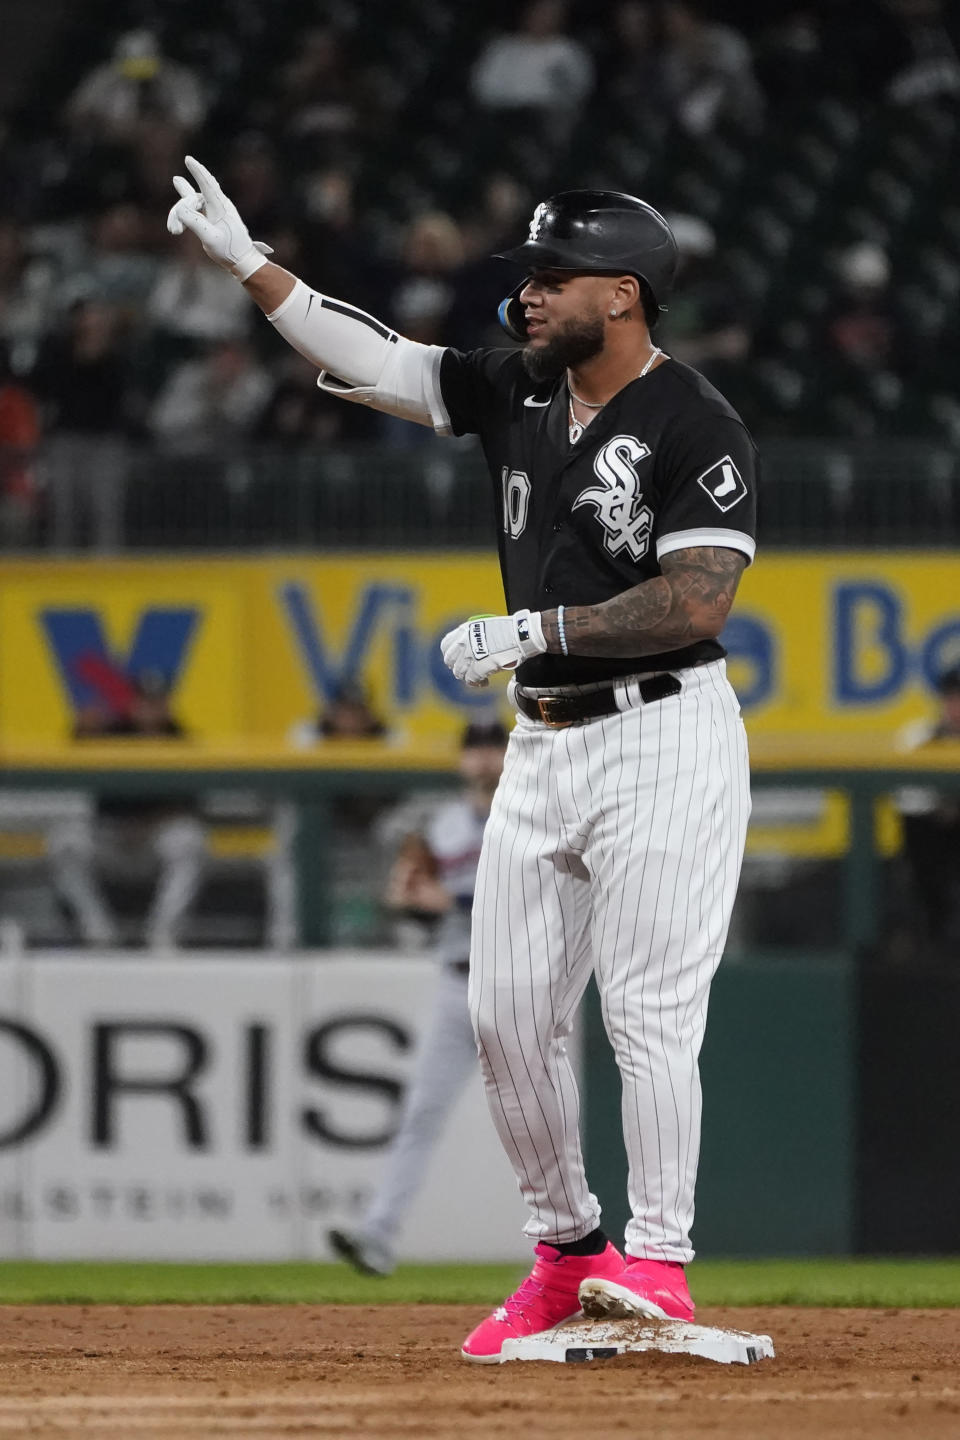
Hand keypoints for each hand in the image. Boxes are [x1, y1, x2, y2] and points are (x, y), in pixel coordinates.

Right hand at [166, 155, 272, 280]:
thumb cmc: (229, 250)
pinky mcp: (213, 215)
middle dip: (180, 211)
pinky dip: (186, 207)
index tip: (188, 159)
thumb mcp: (210, 238)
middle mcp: (219, 204)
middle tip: (174, 231)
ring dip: (181, 216)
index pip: (207, 184)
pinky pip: (196, 204)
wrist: (243, 260)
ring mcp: (215, 209)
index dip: (197, 171)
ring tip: (174, 230)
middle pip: (193, 198)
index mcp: (220, 207)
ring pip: (192, 203)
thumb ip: (194, 222)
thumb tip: (180, 209)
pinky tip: (178, 182)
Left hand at [441, 610, 545, 686]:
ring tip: (479, 679)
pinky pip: (470, 679)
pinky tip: (484, 682)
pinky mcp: (478, 667)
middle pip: (450, 661)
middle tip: (468, 671)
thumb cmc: (510, 629)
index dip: (451, 655)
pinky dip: (476, 683)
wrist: (520, 634)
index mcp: (465, 630)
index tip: (457, 659)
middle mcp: (463, 642)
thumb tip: (476, 649)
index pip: (446, 645)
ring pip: (459, 672)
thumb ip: (475, 637)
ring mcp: (469, 655)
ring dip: (467, 677)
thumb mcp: (486, 627)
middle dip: (458, 667)